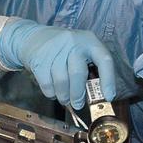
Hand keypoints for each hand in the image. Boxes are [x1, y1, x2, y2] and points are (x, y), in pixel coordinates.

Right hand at [0, 21, 115, 109]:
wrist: (34, 37)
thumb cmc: (64, 50)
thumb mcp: (81, 51)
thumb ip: (90, 68)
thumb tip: (96, 96)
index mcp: (90, 41)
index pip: (104, 60)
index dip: (108, 80)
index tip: (108, 97)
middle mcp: (74, 42)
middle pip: (78, 73)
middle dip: (78, 94)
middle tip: (78, 105)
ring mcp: (55, 49)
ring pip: (61, 81)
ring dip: (64, 96)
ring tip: (65, 100)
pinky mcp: (40, 58)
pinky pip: (47, 83)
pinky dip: (51, 93)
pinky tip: (53, 93)